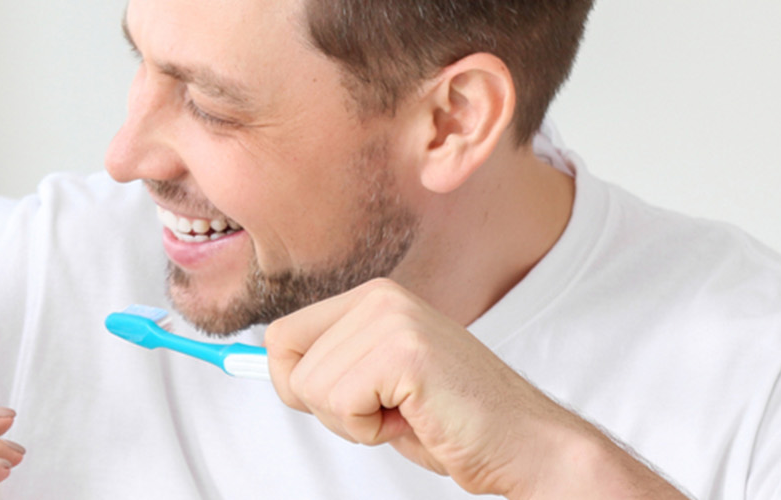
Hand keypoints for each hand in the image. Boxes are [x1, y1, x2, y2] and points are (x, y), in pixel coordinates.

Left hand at [264, 278, 681, 497]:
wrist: (524, 444)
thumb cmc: (454, 423)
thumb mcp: (377, 384)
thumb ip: (328, 365)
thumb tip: (256, 360)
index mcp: (373, 298)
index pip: (280, 337)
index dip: (298, 385)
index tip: (350, 401)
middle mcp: (381, 296)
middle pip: (286, 363)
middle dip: (329, 408)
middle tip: (388, 412)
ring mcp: (393, 319)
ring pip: (310, 388)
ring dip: (355, 422)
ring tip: (409, 414)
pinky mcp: (405, 351)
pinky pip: (340, 402)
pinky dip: (370, 429)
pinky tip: (416, 418)